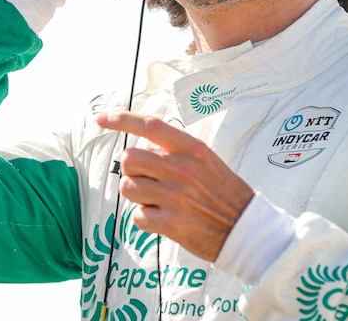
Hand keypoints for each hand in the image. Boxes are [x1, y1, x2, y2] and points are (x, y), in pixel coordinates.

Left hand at [96, 111, 254, 261]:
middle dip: (132, 170)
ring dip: (137, 195)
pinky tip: (164, 219)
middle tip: (148, 180)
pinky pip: (137, 216)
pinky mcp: (170, 223)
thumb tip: (140, 148)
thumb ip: (175, 151)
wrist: (246, 229)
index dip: (122, 119)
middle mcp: (181, 168)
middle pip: (129, 158)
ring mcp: (174, 196)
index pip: (150, 125)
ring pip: (128, 187)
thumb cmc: (223, 193)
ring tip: (159, 201)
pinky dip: (145, 219)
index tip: (101, 119)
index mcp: (191, 149)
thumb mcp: (206, 160)